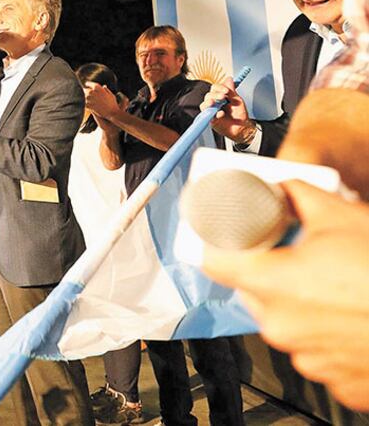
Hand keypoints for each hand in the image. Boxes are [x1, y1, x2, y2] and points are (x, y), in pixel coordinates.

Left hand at [83, 83, 119, 118]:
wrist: (112, 112)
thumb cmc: (113, 103)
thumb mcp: (111, 95)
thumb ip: (106, 90)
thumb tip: (104, 86)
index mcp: (99, 88)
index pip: (91, 84)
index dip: (88, 84)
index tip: (86, 84)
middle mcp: (93, 92)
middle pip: (85, 90)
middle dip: (85, 91)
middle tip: (84, 91)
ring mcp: (90, 99)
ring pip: (84, 96)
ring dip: (84, 97)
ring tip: (85, 98)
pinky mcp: (89, 106)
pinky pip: (84, 103)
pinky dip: (84, 103)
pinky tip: (85, 104)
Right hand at [201, 76, 254, 143]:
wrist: (243, 127)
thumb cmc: (240, 114)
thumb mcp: (237, 100)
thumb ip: (231, 91)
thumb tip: (228, 79)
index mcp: (220, 97)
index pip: (214, 88)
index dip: (219, 88)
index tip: (226, 90)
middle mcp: (215, 104)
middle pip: (208, 95)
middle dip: (215, 95)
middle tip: (222, 97)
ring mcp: (212, 112)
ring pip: (204, 105)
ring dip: (208, 103)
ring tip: (214, 103)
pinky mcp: (212, 121)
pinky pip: (208, 116)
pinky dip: (214, 114)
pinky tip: (221, 114)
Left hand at [202, 181, 368, 409]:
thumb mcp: (343, 215)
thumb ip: (299, 196)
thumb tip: (281, 186)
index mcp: (272, 284)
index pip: (214, 260)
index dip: (218, 241)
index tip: (225, 232)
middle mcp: (282, 327)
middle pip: (254, 292)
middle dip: (270, 270)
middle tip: (298, 252)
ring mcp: (310, 359)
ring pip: (290, 322)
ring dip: (305, 303)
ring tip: (341, 283)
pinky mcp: (341, 383)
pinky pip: (322, 352)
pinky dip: (333, 333)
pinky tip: (357, 314)